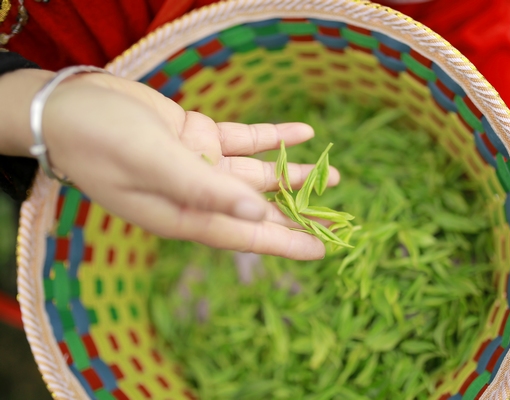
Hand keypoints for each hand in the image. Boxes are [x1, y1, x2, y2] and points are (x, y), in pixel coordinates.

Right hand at [0, 69, 338, 259]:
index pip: (244, 234)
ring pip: (256, 173)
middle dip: (297, 211)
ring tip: (331, 174)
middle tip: (337, 214)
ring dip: (291, 173)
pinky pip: (244, 139)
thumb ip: (203, 188)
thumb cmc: (101, 138)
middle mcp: (196, 194)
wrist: (71, 106)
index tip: (321, 249)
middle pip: (257, 208)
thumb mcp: (152, 162)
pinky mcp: (199, 138)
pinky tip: (301, 132)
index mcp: (182, 214)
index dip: (284, 242)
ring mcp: (200, 165)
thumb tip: (255, 211)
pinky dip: (272, 137)